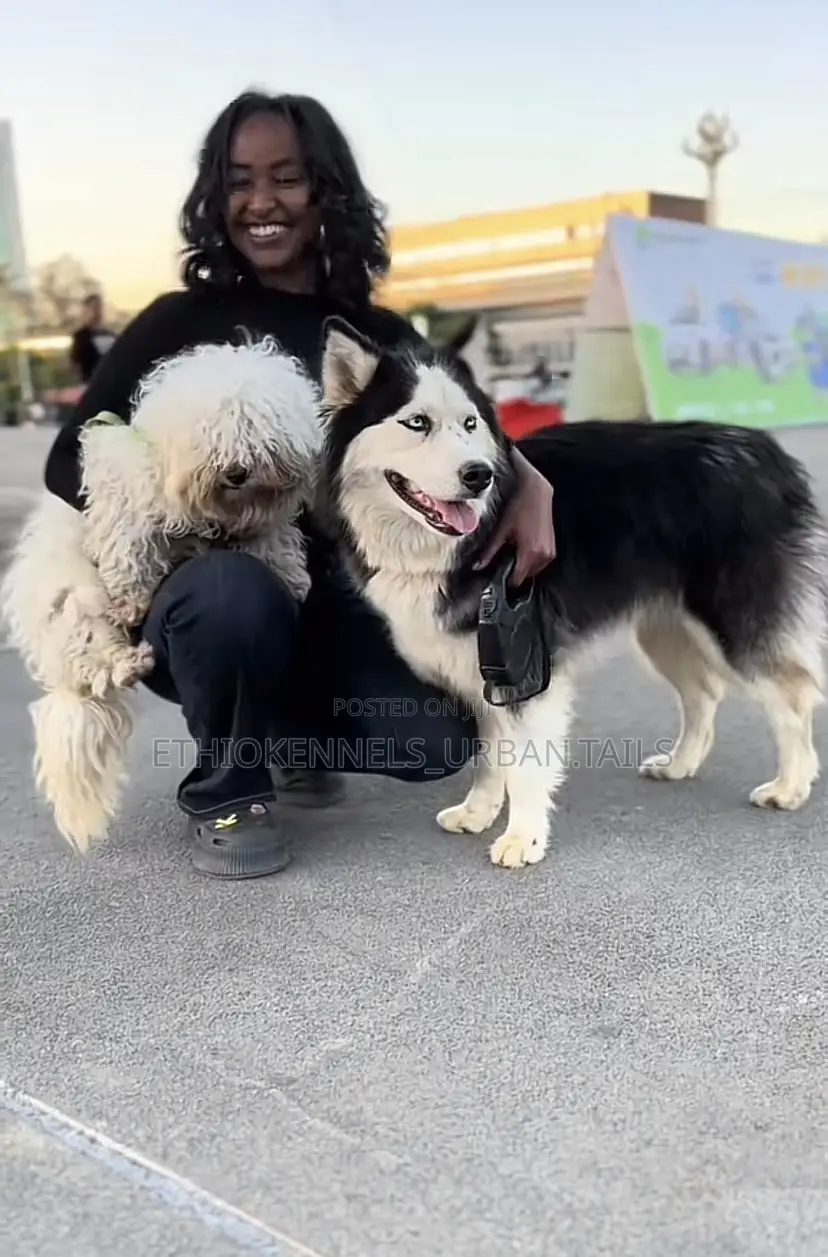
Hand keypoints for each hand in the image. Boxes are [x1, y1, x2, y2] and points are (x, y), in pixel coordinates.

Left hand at [475, 448, 554, 584]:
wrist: (536, 491)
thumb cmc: (520, 507)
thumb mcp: (501, 530)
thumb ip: (490, 551)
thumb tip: (477, 566)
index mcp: (530, 552)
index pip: (517, 579)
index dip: (506, 581)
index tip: (496, 579)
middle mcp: (543, 555)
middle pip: (526, 576)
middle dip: (514, 573)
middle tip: (501, 564)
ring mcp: (550, 552)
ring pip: (534, 570)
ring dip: (523, 567)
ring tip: (511, 554)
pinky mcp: (552, 548)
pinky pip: (540, 562)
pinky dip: (530, 560)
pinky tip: (521, 549)